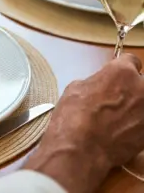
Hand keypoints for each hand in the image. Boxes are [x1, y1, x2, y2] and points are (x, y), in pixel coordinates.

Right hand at [25, 54, 143, 192]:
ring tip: (117, 119)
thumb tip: (101, 85)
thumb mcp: (76, 88)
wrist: (81, 149)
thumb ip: (96, 82)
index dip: (123, 68)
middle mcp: (142, 89)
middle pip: (143, 83)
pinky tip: (119, 132)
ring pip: (142, 104)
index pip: (132, 61)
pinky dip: (135, 126)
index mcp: (122, 72)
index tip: (119, 76)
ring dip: (134, 108)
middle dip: (132, 89)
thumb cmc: (73, 116)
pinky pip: (142, 123)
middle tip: (116, 100)